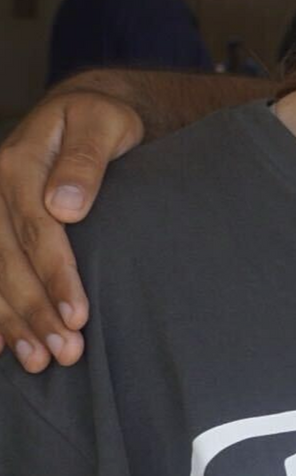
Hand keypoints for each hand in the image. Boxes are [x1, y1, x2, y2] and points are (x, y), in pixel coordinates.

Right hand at [0, 91, 142, 370]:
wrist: (80, 112)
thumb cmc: (100, 121)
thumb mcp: (105, 124)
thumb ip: (87, 159)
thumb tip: (64, 206)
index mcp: (18, 163)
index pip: (37, 229)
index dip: (56, 276)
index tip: (78, 316)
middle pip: (9, 261)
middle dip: (36, 312)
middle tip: (65, 353)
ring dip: (12, 322)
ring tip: (39, 363)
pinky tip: (3, 345)